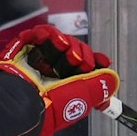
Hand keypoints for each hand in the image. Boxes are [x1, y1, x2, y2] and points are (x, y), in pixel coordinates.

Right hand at [0, 23, 118, 135]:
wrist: (24, 100)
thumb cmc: (55, 103)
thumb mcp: (84, 96)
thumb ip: (101, 85)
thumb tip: (112, 78)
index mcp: (66, 88)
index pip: (84, 68)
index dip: (94, 61)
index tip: (102, 59)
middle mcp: (54, 75)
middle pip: (74, 52)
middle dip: (80, 53)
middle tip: (77, 60)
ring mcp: (39, 63)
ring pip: (59, 42)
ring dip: (64, 42)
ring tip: (63, 49)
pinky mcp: (25, 52)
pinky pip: (39, 35)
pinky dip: (44, 33)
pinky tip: (48, 38)